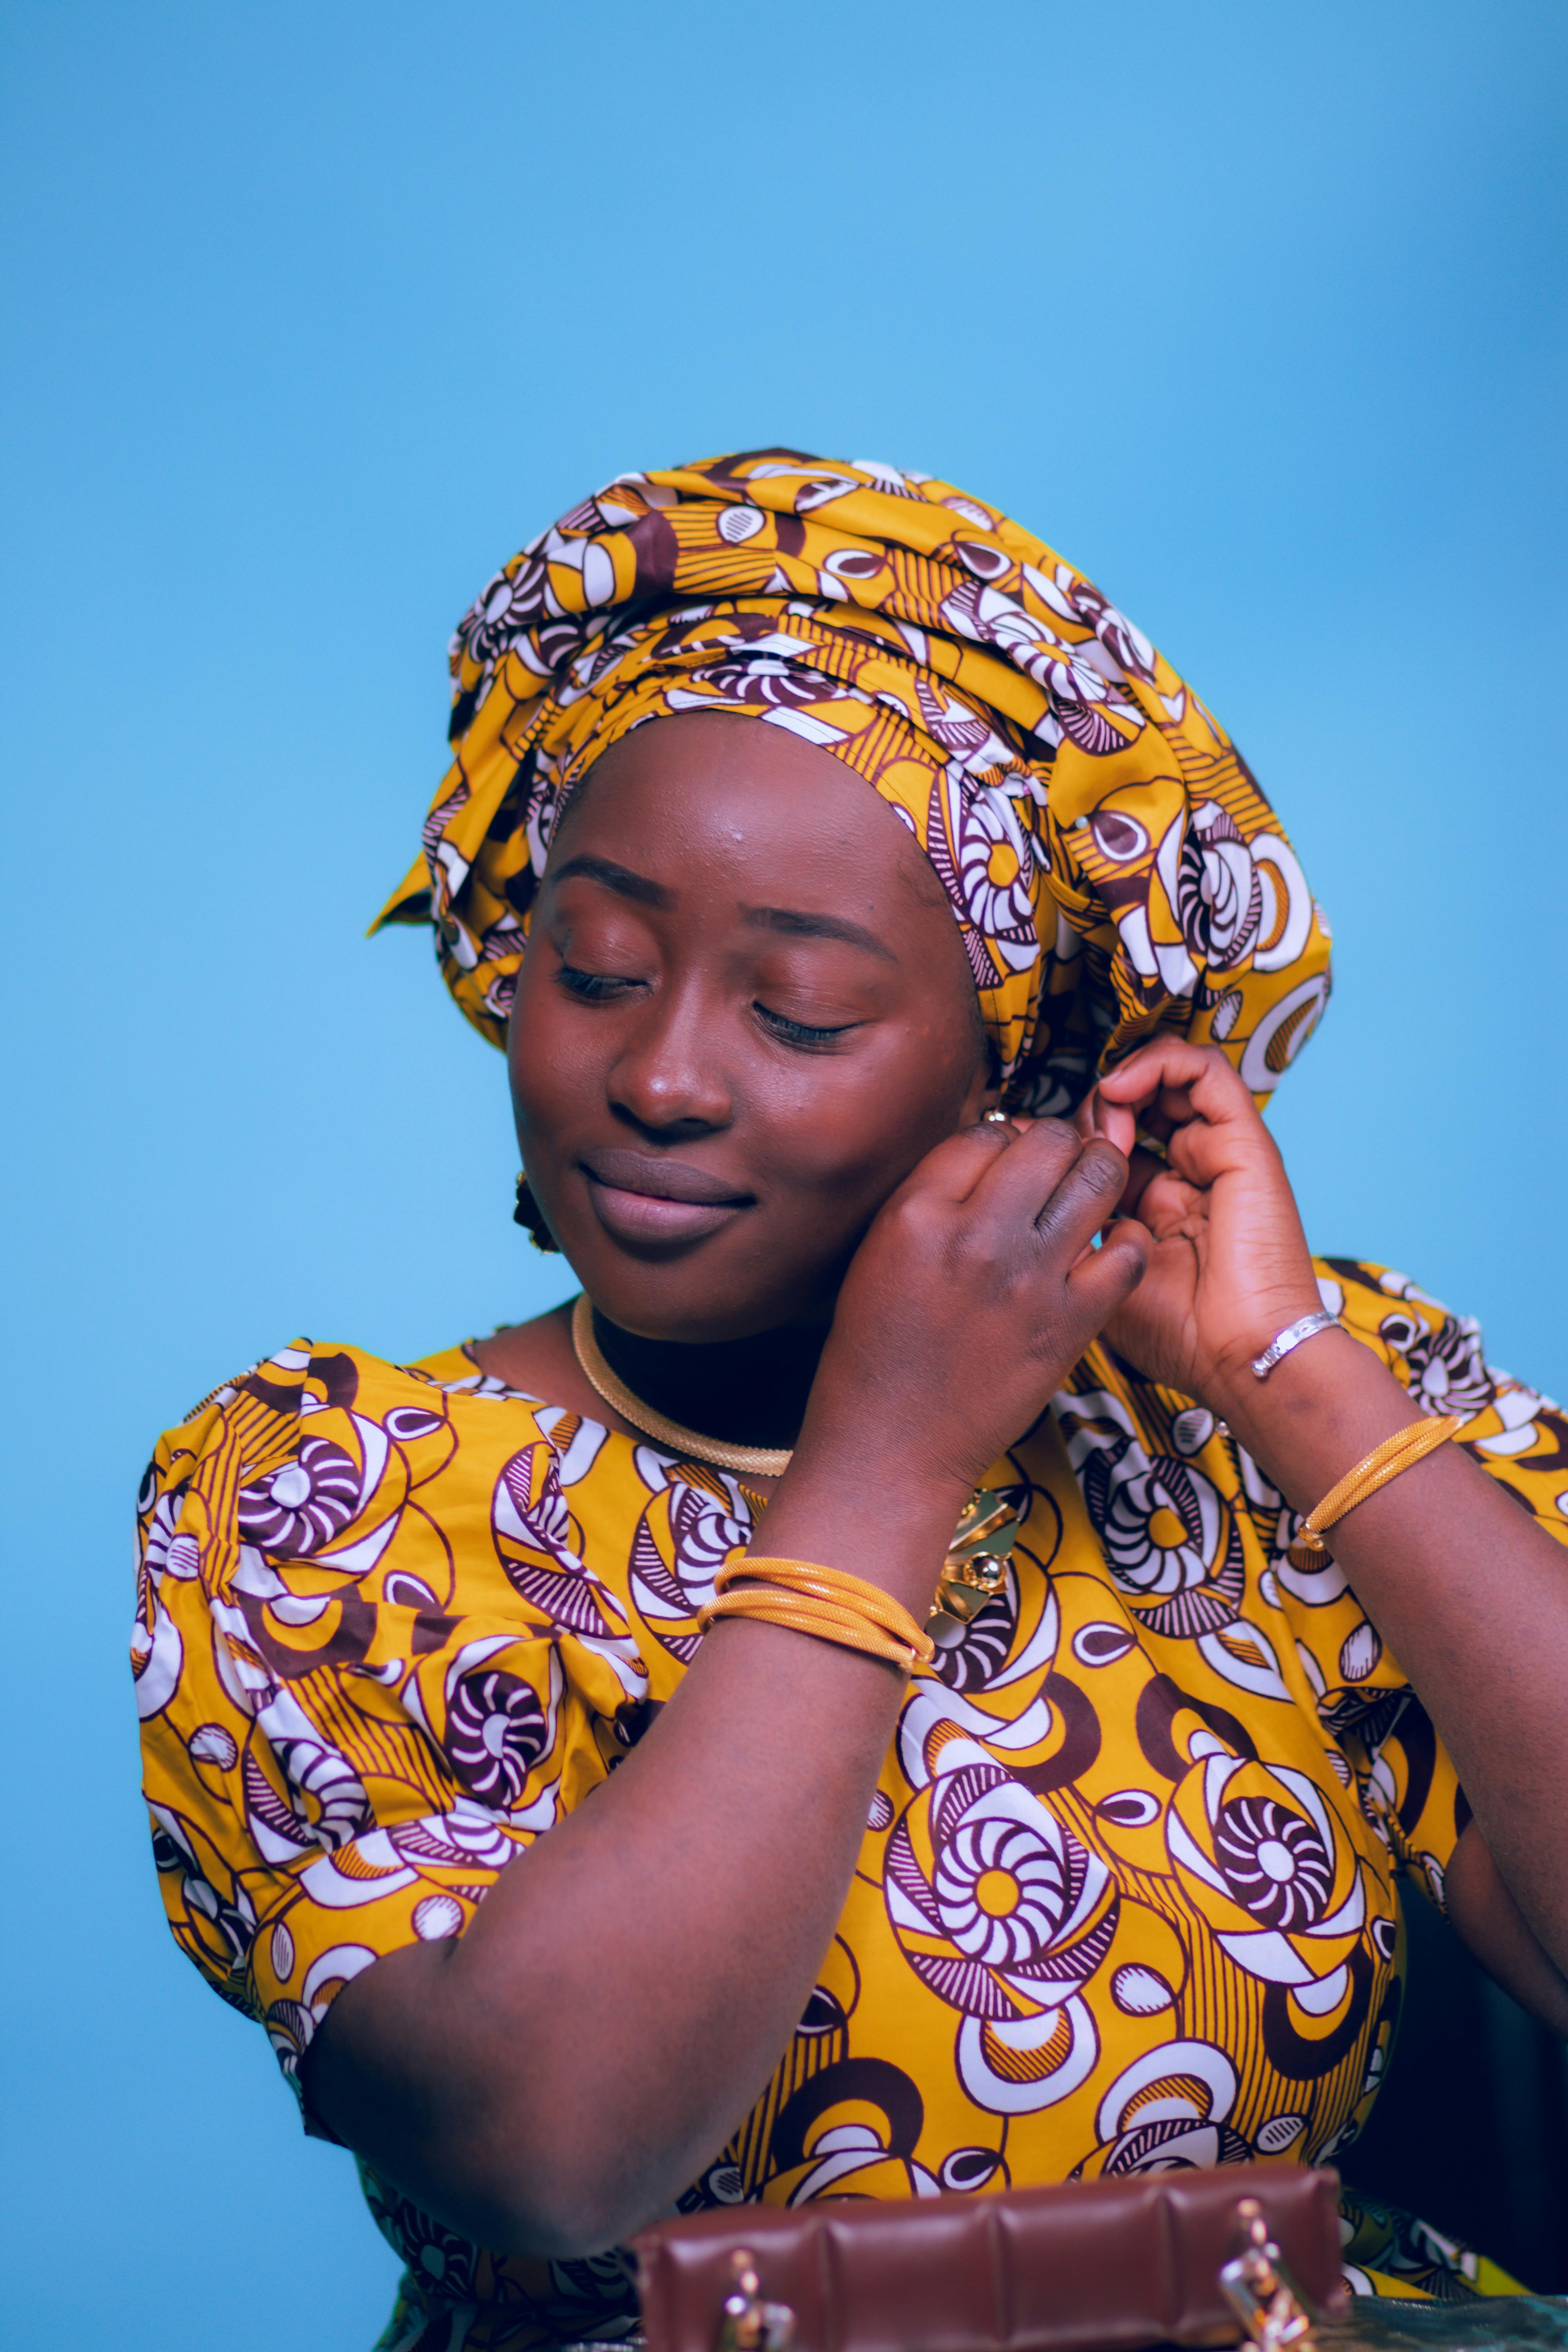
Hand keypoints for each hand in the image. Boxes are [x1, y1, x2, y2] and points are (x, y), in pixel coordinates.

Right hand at [796, 1117, 1149, 1507]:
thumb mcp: (879, 1252)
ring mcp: (1029, 1280)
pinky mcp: (1070, 1324)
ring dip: (1099, 1174)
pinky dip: (1126, 1241)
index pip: (985, 1131)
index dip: (1004, 1137)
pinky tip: (1108, 1248)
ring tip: (1089, 1192)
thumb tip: (990, 1150)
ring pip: (1097, 1178)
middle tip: (1058, 1166)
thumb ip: (930, 1195)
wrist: (893, 1445)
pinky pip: (1127, 1253)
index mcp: (916, 1214)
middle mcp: (976, 1237)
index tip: (1009, 1159)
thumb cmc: (878, 1353)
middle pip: (1047, 1139)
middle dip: (1058, 1143)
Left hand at [1075, 1040, 1322, 1411]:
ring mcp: (1218, 1152)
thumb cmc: (1179, 1333)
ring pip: (1171, 1074)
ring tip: (1100, 1108)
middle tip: (1071, 1136)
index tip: (1042, 1158)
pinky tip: (1120, 1089)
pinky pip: (1206, 1069)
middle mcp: (1189, 1171)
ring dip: (1123, 1080)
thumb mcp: (1101, 1275)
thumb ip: (1074, 1228)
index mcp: (1158, 1202)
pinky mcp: (1244, 1140)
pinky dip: (1158, 1062)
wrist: (1242, 1355)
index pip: (1112, 1141)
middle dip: (1094, 1105)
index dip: (1074, 1137)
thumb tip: (1035, 1187)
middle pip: (1137, 1103)